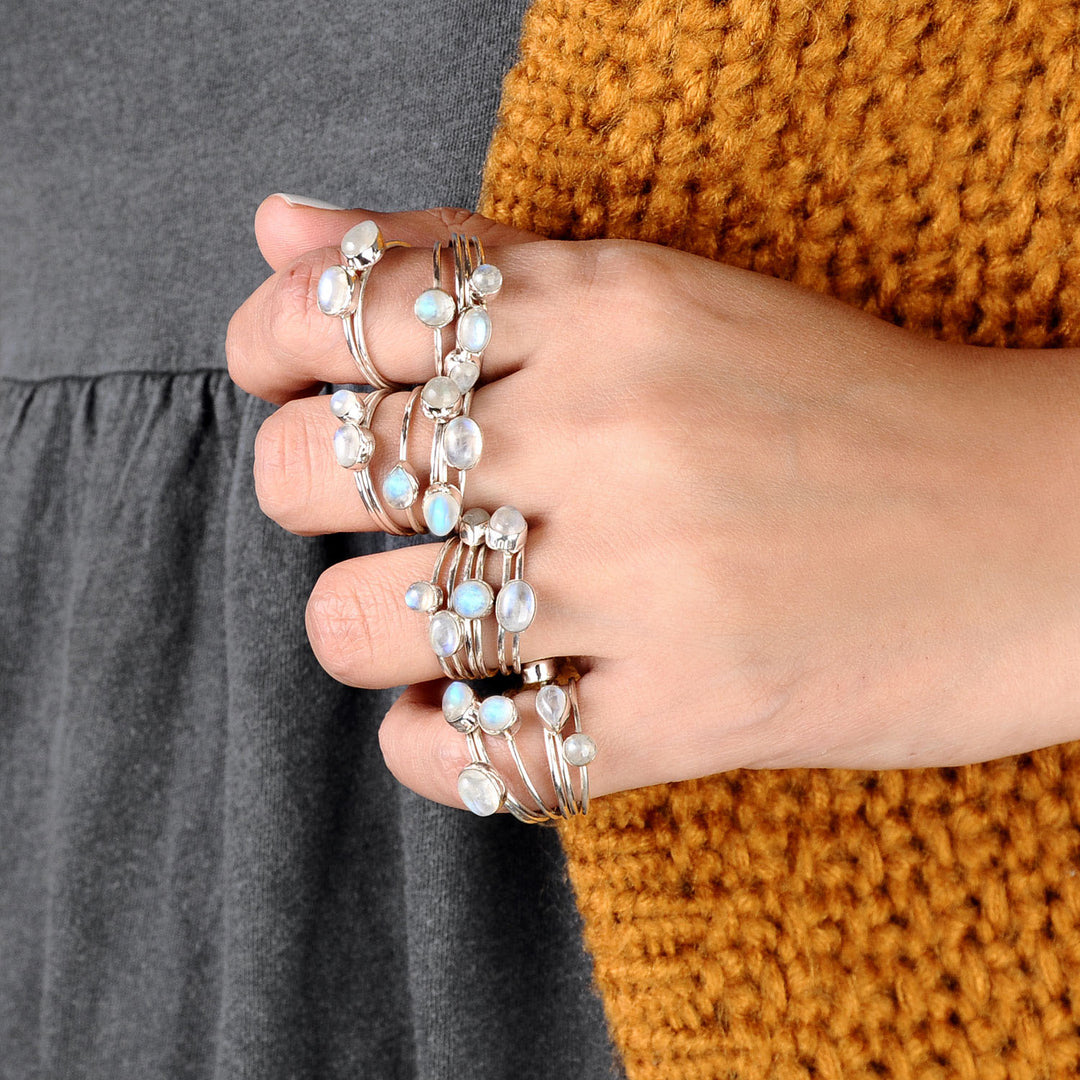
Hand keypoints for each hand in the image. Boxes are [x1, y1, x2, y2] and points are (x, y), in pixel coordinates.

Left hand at [227, 197, 1079, 809]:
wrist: (1036, 524)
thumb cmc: (838, 403)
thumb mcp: (654, 290)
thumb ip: (460, 258)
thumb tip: (279, 231)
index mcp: (599, 306)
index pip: (338, 316)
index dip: (265, 350)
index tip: (278, 382)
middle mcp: (606, 432)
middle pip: (314, 473)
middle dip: (299, 494)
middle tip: (362, 509)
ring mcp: (645, 581)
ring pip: (364, 625)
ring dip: (359, 631)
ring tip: (423, 619)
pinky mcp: (691, 713)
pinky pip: (474, 756)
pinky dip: (428, 747)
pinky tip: (463, 714)